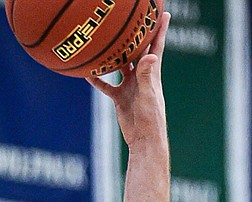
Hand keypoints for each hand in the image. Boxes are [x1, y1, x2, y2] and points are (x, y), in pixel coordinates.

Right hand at [86, 10, 169, 147]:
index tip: (163, 13)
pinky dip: (98, 80)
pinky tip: (88, 73)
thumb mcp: (148, 94)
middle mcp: (141, 76)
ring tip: (106, 40)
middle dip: (136, 35)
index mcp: (152, 73)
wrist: (143, 139)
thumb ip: (147, 74)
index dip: (159, 30)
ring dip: (113, 55)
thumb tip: (152, 55)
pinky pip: (107, 86)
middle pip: (137, 51)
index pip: (156, 46)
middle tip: (132, 18)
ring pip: (120, 66)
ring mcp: (129, 86)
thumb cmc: (151, 118)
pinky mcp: (120, 98)